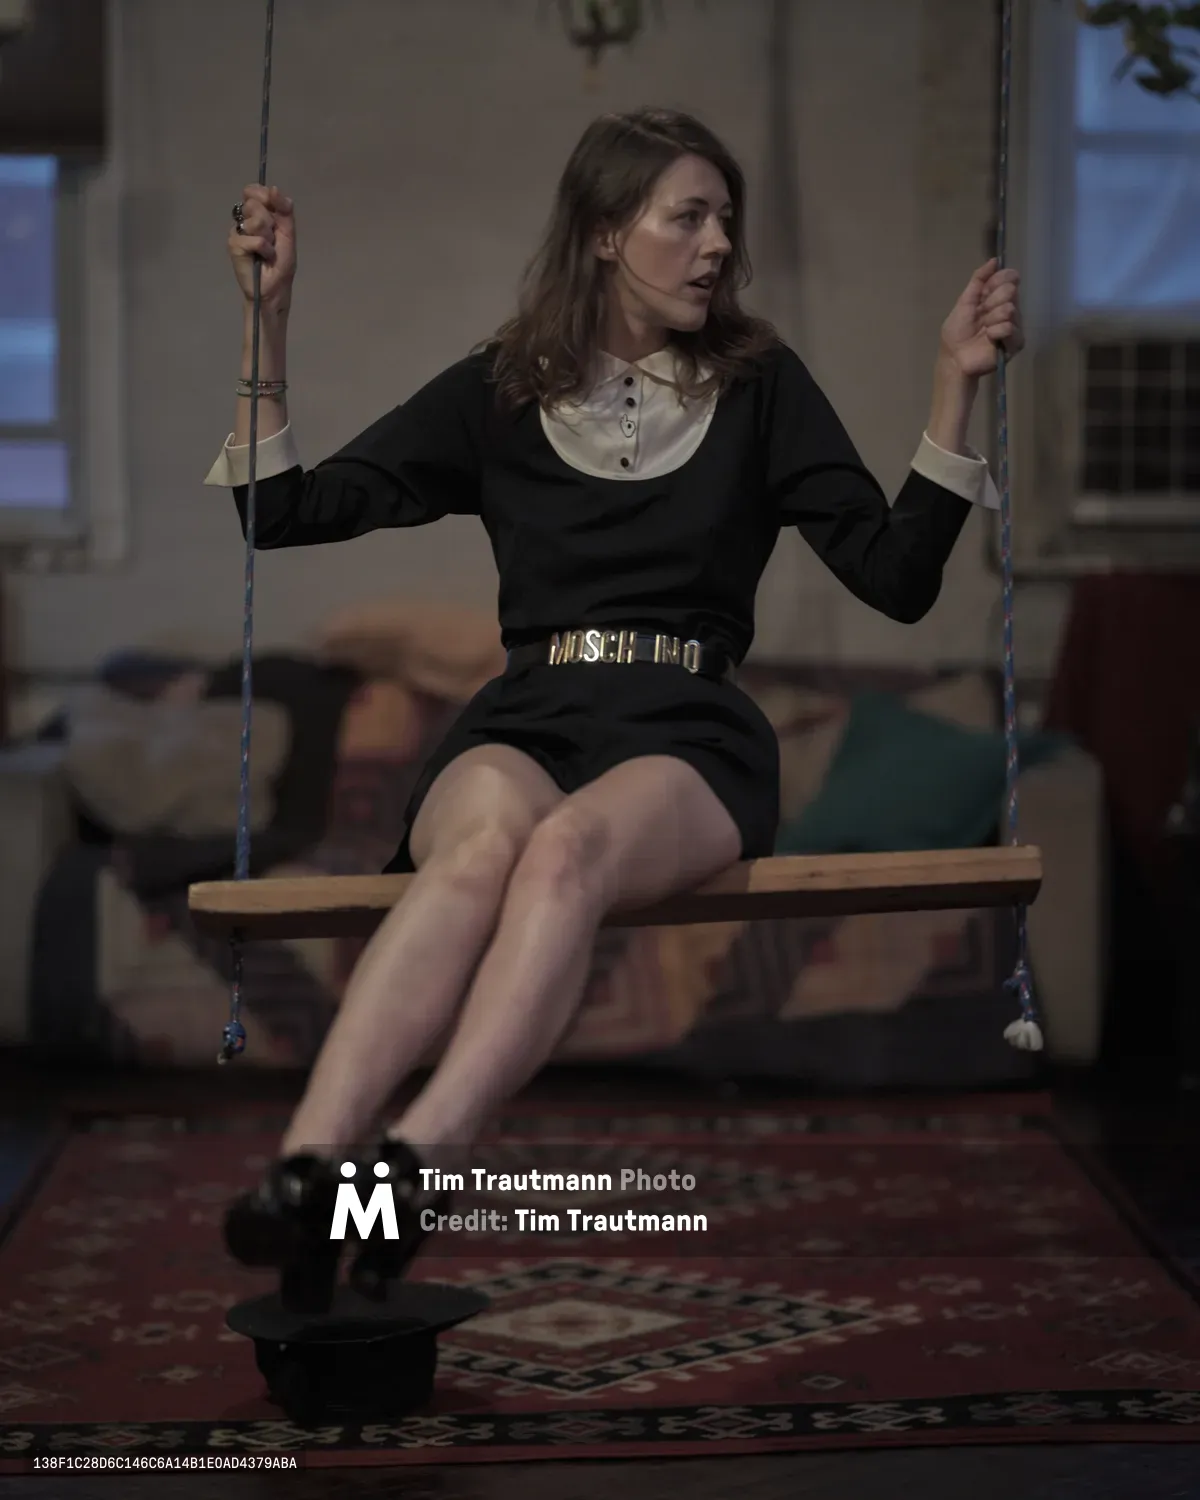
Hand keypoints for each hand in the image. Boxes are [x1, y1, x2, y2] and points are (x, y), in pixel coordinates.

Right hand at [228, 184, 295, 311]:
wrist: (274, 288)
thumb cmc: (281, 263)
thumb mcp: (288, 233)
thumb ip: (284, 210)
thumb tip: (273, 188)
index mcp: (258, 214)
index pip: (253, 191)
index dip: (263, 196)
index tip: (273, 209)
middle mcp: (245, 220)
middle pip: (254, 203)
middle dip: (269, 222)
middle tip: (271, 239)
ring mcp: (237, 232)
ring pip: (255, 220)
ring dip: (268, 237)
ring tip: (267, 251)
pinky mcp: (234, 245)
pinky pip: (255, 239)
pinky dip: (264, 250)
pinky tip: (261, 258)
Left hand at [939, 258, 1023, 378]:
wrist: (954, 357)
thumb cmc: (957, 332)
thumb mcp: (964, 301)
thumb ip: (978, 279)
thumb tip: (994, 260)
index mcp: (996, 297)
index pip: (1009, 278)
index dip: (999, 280)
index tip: (985, 292)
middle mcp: (1008, 308)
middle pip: (1010, 291)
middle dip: (991, 302)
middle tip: (980, 315)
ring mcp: (1013, 325)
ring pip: (1009, 309)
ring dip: (990, 319)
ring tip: (983, 330)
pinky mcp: (1015, 342)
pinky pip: (1009, 328)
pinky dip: (996, 332)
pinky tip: (989, 338)